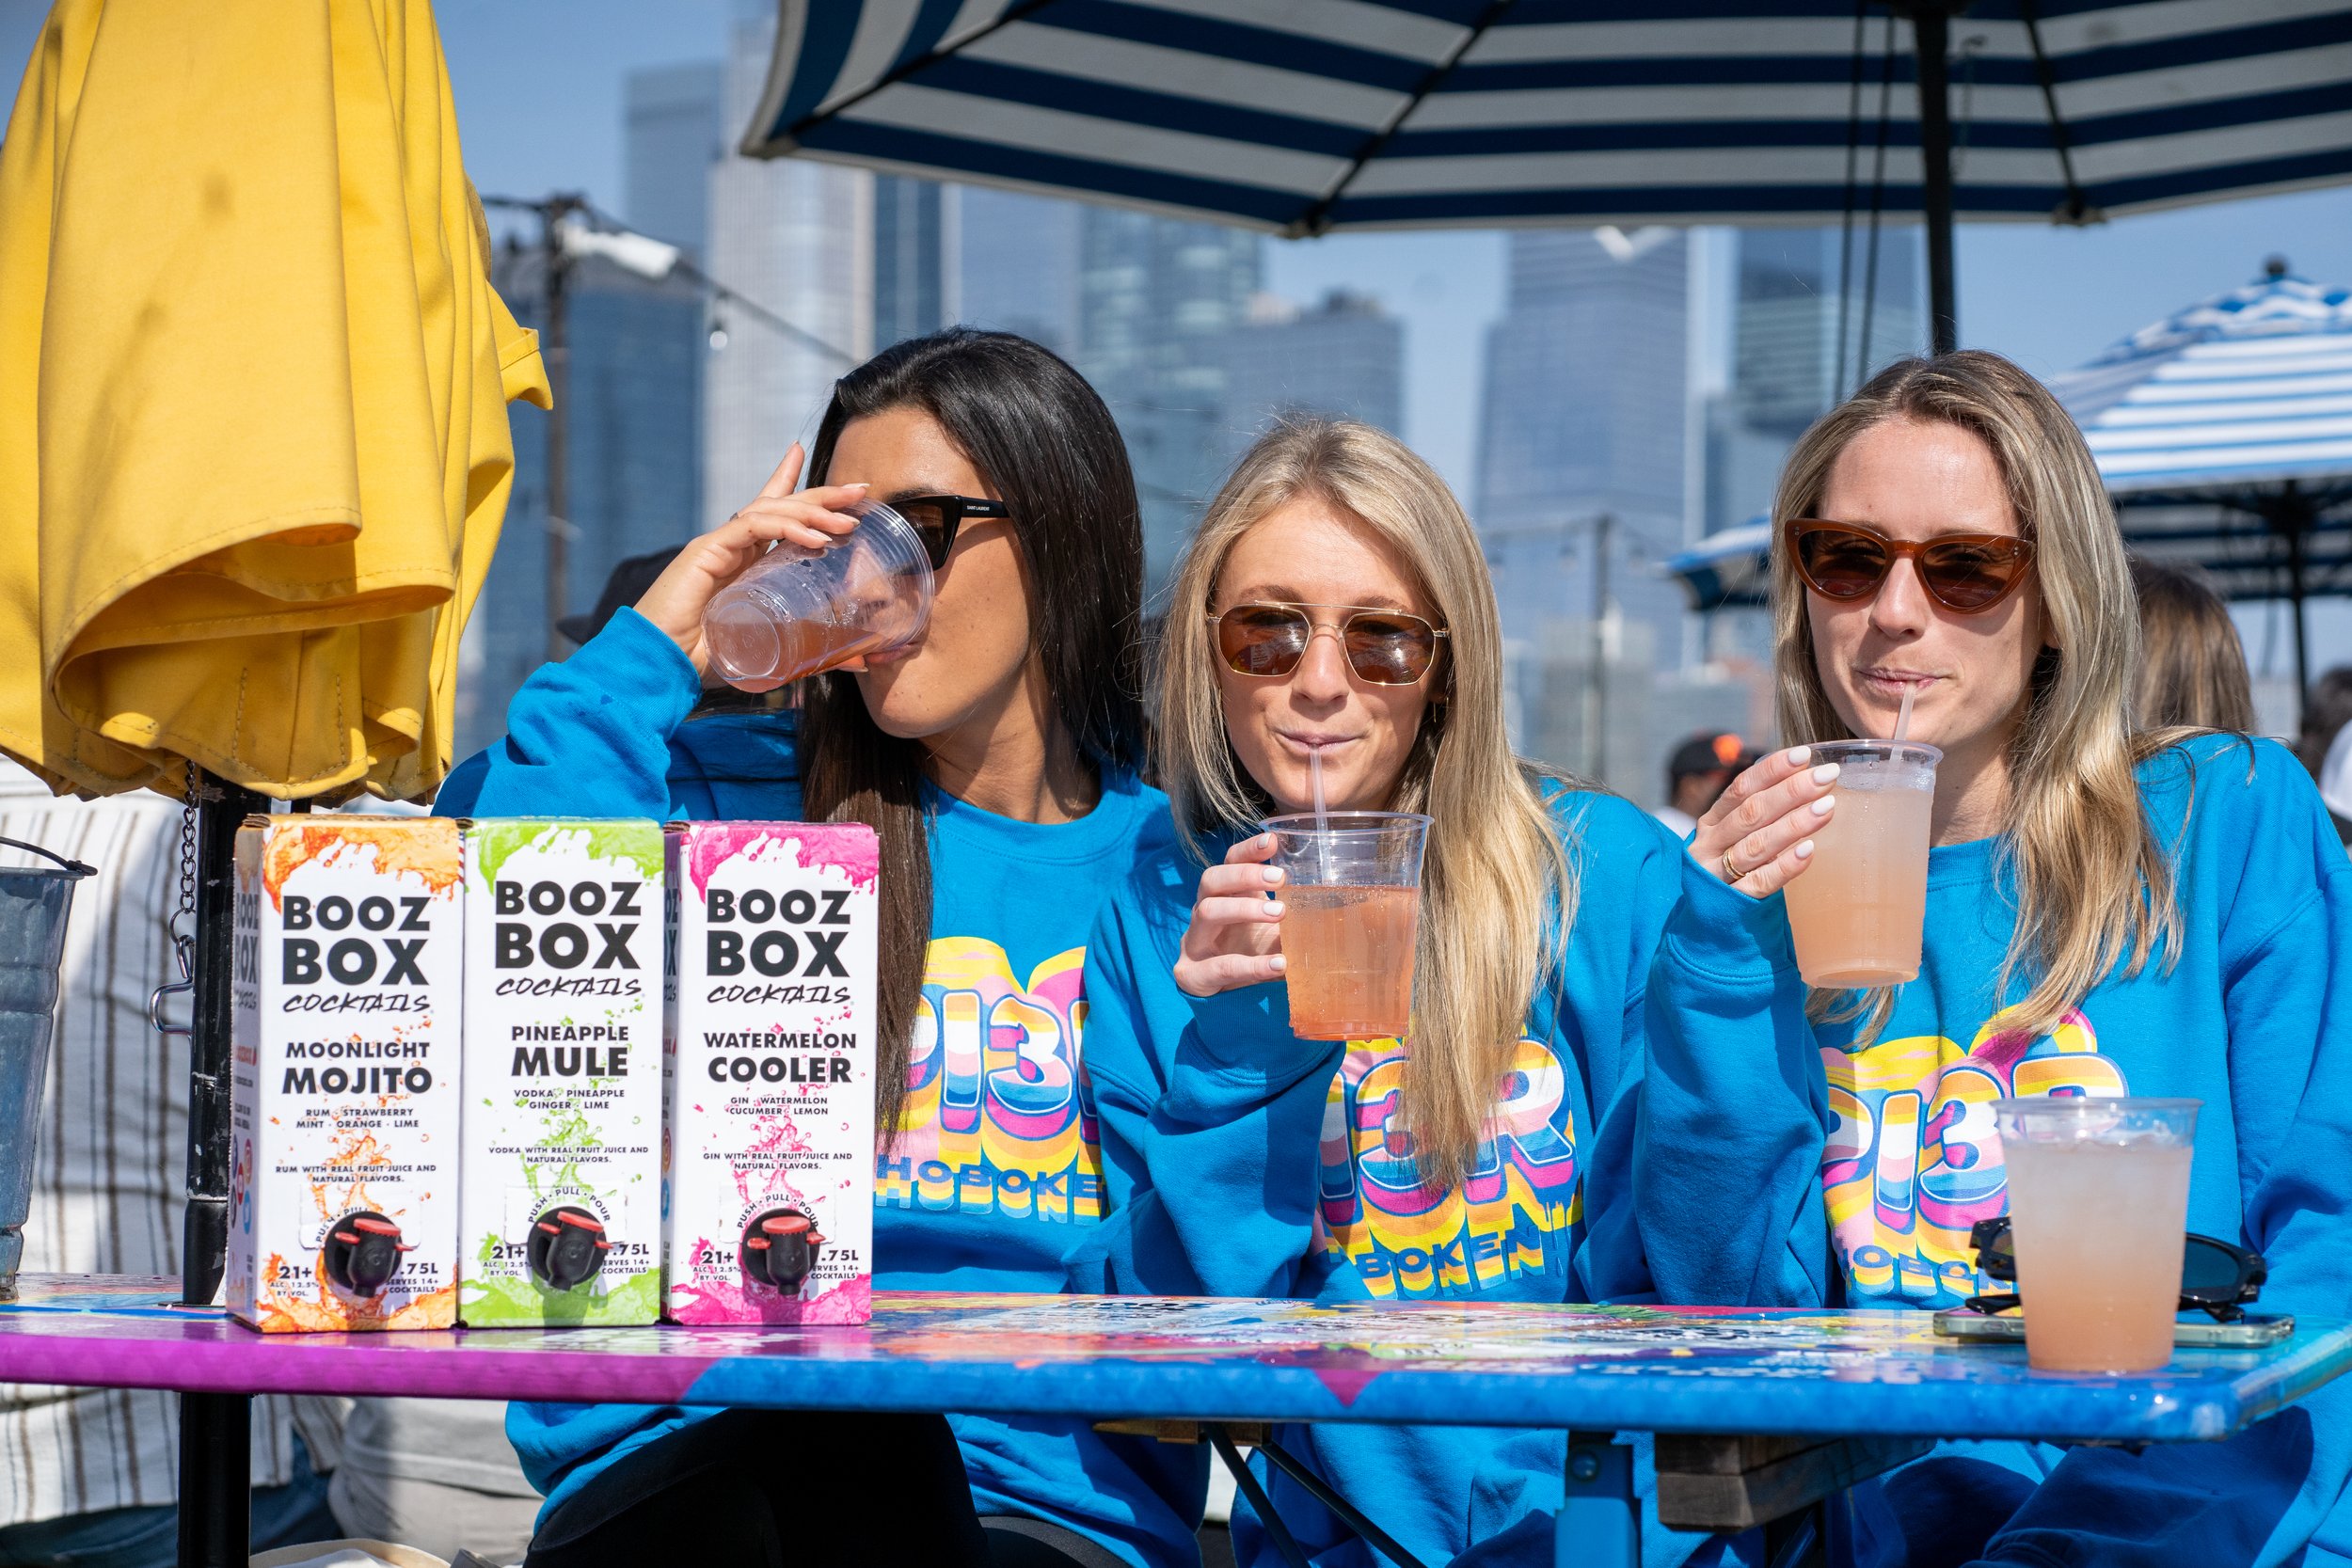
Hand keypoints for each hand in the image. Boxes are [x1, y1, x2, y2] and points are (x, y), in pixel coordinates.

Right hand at [632, 444, 867, 674]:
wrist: (659, 667)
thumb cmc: (705, 661)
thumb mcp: (771, 653)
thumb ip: (813, 651)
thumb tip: (860, 663)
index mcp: (743, 562)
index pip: (773, 514)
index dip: (796, 486)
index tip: (828, 475)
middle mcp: (731, 548)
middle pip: (780, 505)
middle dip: (821, 496)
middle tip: (858, 490)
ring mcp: (718, 546)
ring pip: (771, 510)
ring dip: (812, 512)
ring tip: (848, 521)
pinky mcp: (706, 551)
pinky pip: (752, 527)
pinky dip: (786, 528)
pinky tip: (816, 539)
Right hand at [1174, 833, 1287, 996]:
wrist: (1227, 1003)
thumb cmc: (1254, 956)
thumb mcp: (1276, 933)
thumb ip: (1296, 917)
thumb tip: (1343, 904)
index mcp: (1225, 897)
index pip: (1229, 862)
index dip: (1247, 850)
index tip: (1272, 841)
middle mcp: (1204, 913)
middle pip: (1211, 880)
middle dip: (1244, 875)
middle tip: (1280, 878)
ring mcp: (1194, 943)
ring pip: (1206, 912)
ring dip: (1244, 910)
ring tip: (1279, 913)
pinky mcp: (1191, 974)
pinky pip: (1219, 966)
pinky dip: (1251, 966)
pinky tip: (1278, 965)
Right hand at [1691, 746, 1840, 898]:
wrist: (1702, 928)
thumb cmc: (1729, 872)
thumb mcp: (1733, 839)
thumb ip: (1759, 816)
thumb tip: (1808, 779)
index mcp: (1711, 823)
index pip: (1741, 788)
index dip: (1771, 770)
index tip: (1803, 754)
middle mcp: (1710, 845)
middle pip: (1751, 813)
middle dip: (1791, 791)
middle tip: (1827, 776)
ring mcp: (1718, 875)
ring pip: (1757, 845)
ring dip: (1794, 824)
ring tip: (1827, 807)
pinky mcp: (1732, 904)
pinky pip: (1760, 882)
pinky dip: (1785, 866)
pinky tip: (1809, 850)